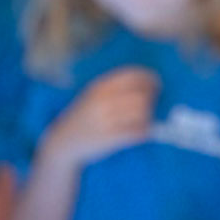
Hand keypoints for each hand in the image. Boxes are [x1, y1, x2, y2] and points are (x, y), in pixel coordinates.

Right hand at [43, 68, 158, 167]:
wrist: (62, 142)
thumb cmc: (84, 116)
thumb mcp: (92, 95)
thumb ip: (115, 86)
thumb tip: (150, 81)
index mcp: (98, 88)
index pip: (132, 76)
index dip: (149, 78)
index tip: (156, 83)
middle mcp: (101, 102)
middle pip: (141, 96)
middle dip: (152, 98)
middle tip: (153, 102)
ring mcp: (105, 121)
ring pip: (142, 114)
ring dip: (149, 116)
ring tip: (146, 118)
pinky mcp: (110, 139)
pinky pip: (138, 132)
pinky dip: (145, 131)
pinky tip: (142, 131)